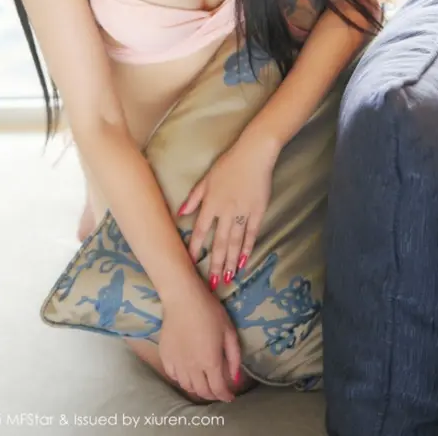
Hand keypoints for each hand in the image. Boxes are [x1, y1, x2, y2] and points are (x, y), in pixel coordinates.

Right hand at [159, 280, 240, 402]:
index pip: (218, 389)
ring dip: (197, 389)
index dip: (225, 396)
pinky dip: (181, 380)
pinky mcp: (165, 355)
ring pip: (187, 386)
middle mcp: (192, 367)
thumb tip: (235, 378)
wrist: (183, 298)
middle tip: (218, 391)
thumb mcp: (229, 331)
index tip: (230, 396)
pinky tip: (186, 373)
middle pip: (202, 391)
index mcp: (210, 362)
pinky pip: (173, 376)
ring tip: (203, 382)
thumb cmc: (209, 311)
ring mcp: (176, 363)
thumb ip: (233, 356)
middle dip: (213, 395)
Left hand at [178, 134, 280, 287]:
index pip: (201, 230)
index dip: (195, 247)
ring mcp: (242, 213)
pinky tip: (243, 262)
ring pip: (235, 242)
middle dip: (214, 263)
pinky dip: (247, 249)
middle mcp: (225, 211)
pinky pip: (251, 234)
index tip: (190, 263)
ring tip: (226, 278)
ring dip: (229, 261)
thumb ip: (194, 198)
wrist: (254, 155)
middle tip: (211, 283)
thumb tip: (180, 214)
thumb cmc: (228, 164)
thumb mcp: (207, 179)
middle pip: (219, 242)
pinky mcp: (258, 212)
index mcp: (211, 203)